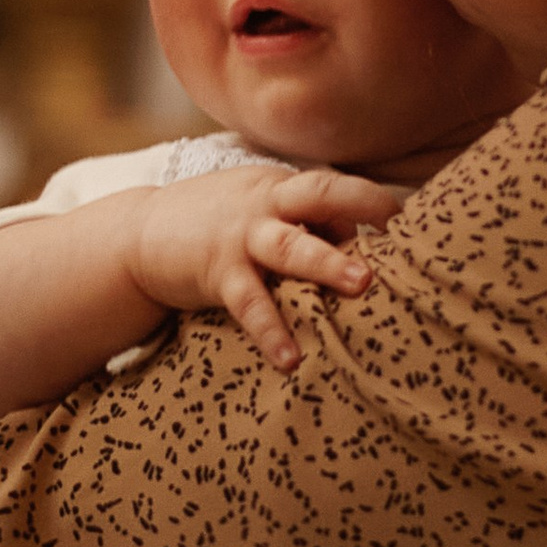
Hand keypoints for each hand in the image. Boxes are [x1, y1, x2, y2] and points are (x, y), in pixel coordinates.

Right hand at [123, 166, 406, 374]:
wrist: (135, 236)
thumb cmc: (213, 224)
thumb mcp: (258, 210)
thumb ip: (306, 222)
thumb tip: (361, 245)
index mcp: (281, 187)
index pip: (334, 186)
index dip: (372, 201)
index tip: (410, 220)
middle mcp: (265, 204)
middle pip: (320, 195)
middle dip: (361, 207)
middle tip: (400, 231)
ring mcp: (240, 237)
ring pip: (289, 246)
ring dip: (326, 262)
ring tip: (361, 283)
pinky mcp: (216, 273)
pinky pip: (250, 304)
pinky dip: (271, 331)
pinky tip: (291, 359)